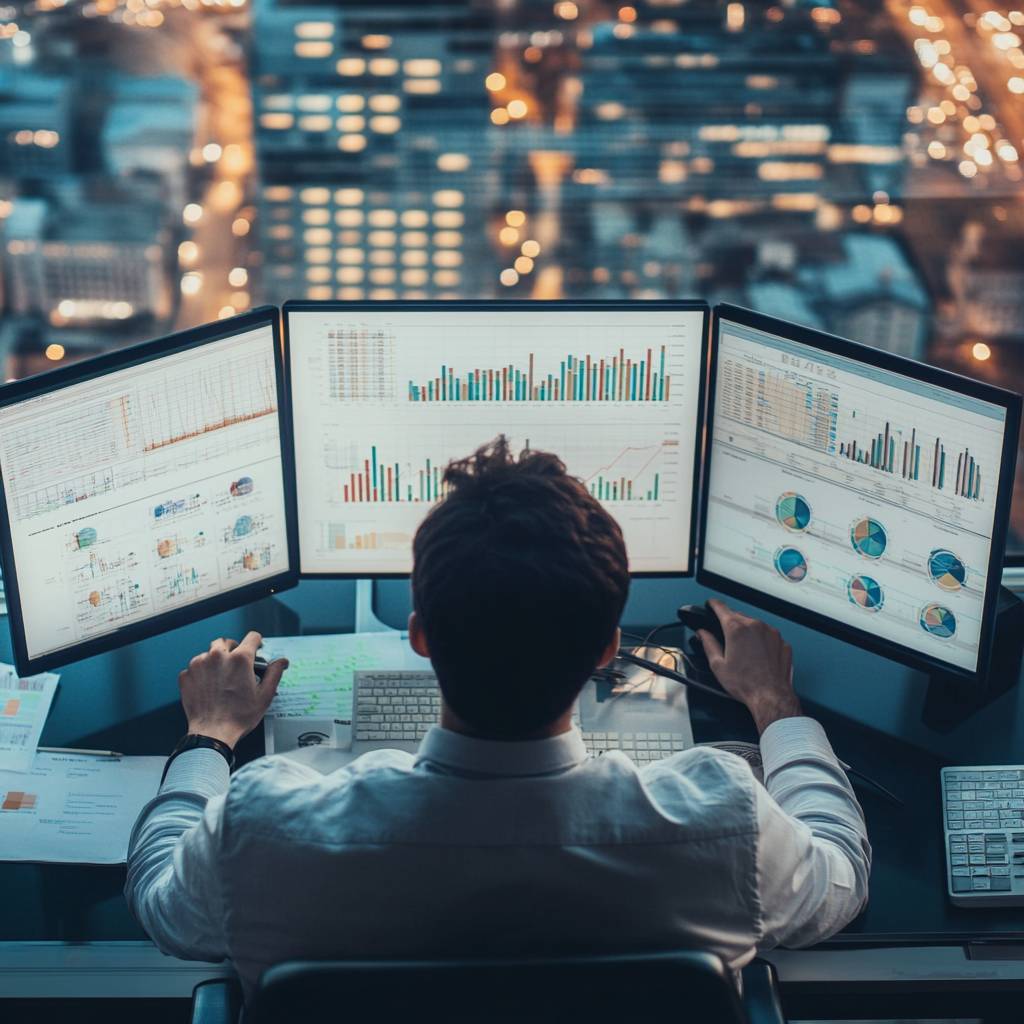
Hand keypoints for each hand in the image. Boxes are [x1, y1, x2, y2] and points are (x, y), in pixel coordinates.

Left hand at [178, 631, 287, 748]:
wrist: (212, 733)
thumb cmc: (238, 716)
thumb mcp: (264, 696)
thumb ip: (274, 673)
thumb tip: (282, 661)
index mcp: (240, 659)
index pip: (252, 637)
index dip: (256, 643)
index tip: (255, 649)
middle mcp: (218, 656)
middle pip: (226, 642)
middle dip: (232, 651)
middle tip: (236, 667)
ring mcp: (199, 664)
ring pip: (209, 653)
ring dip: (215, 662)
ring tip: (220, 680)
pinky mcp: (186, 674)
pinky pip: (195, 667)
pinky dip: (201, 673)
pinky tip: (208, 687)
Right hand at [697, 599, 801, 733]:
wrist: (771, 696)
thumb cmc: (746, 683)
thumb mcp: (718, 665)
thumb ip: (708, 644)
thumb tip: (703, 634)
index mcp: (737, 629)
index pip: (722, 608)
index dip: (714, 605)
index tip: (711, 604)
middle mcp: (756, 626)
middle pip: (739, 616)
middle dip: (731, 624)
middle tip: (727, 640)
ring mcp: (771, 633)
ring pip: (755, 625)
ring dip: (748, 633)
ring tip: (744, 654)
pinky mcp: (782, 642)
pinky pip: (769, 636)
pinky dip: (762, 642)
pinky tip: (758, 657)